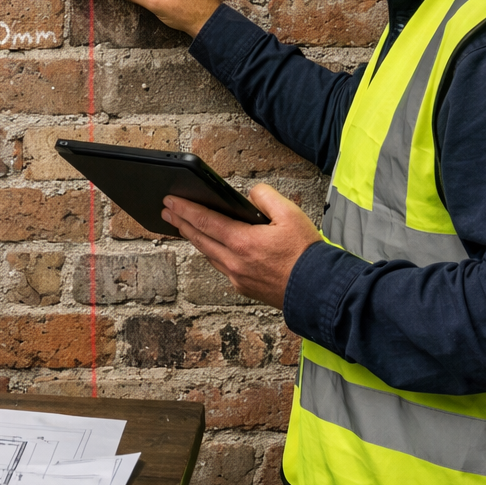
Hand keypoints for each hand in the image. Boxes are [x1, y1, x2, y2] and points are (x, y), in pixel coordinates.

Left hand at [162, 185, 322, 309]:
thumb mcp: (291, 214)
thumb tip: (250, 194)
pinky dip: (212, 254)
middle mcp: (235, 262)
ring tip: (184, 227)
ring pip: (208, 255)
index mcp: (243, 242)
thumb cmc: (307, 255)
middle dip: (181, 222)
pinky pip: (221, 267)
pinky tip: (212, 248)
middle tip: (166, 212)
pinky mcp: (244, 288)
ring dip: (194, 239)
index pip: (205, 221)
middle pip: (199, 239)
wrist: (319, 290)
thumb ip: (266, 197)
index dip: (184, 209)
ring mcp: (238, 277)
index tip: (170, 201)